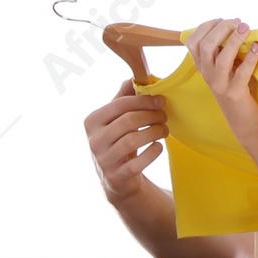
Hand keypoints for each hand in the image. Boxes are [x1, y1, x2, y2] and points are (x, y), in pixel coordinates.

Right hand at [85, 79, 167, 204]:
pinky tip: (158, 146)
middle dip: (151, 116)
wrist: (116, 179)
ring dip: (154, 132)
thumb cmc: (118, 142)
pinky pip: (137, 163)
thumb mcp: (116, 120)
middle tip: (164, 116)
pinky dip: (152, 153)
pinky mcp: (115, 177)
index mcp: (92, 121)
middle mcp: (94, 140)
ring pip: (132, 140)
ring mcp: (103, 160)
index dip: (143, 101)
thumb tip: (133, 78)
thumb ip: (123, 99)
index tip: (160, 101)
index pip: (120, 105)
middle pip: (128, 121)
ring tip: (164, 130)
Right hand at [186, 17, 257, 148]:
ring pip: (221, 58)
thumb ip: (225, 51)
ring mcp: (219, 85)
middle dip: (221, 29)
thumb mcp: (226, 68)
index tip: (222, 20)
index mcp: (202, 67)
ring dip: (234, 39)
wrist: (242, 121)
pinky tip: (257, 46)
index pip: (192, 41)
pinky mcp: (234, 93)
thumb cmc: (236, 89)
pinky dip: (250, 57)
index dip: (206, 27)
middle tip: (238, 22)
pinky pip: (241, 72)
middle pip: (205, 45)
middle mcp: (206, 75)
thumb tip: (237, 26)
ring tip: (246, 28)